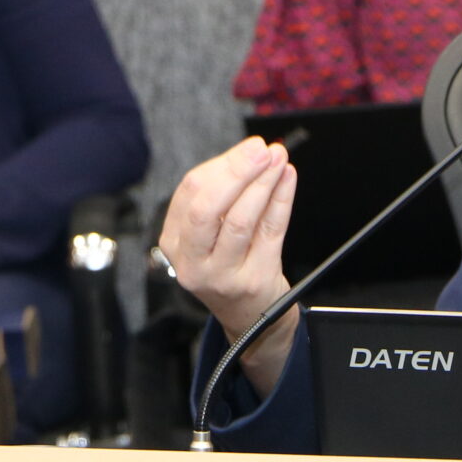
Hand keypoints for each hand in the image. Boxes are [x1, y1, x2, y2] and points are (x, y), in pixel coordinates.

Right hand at [158, 137, 299, 393]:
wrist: (249, 314)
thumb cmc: (228, 262)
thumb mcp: (209, 233)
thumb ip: (222, 192)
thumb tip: (249, 153)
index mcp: (174, 242)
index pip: (191, 193)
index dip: (222, 165)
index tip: (249, 148)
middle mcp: (193, 261)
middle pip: (207, 209)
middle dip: (236, 173)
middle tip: (260, 150)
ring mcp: (222, 274)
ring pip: (240, 220)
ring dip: (262, 183)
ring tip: (278, 160)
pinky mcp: (254, 280)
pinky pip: (270, 232)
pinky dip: (281, 200)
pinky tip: (287, 180)